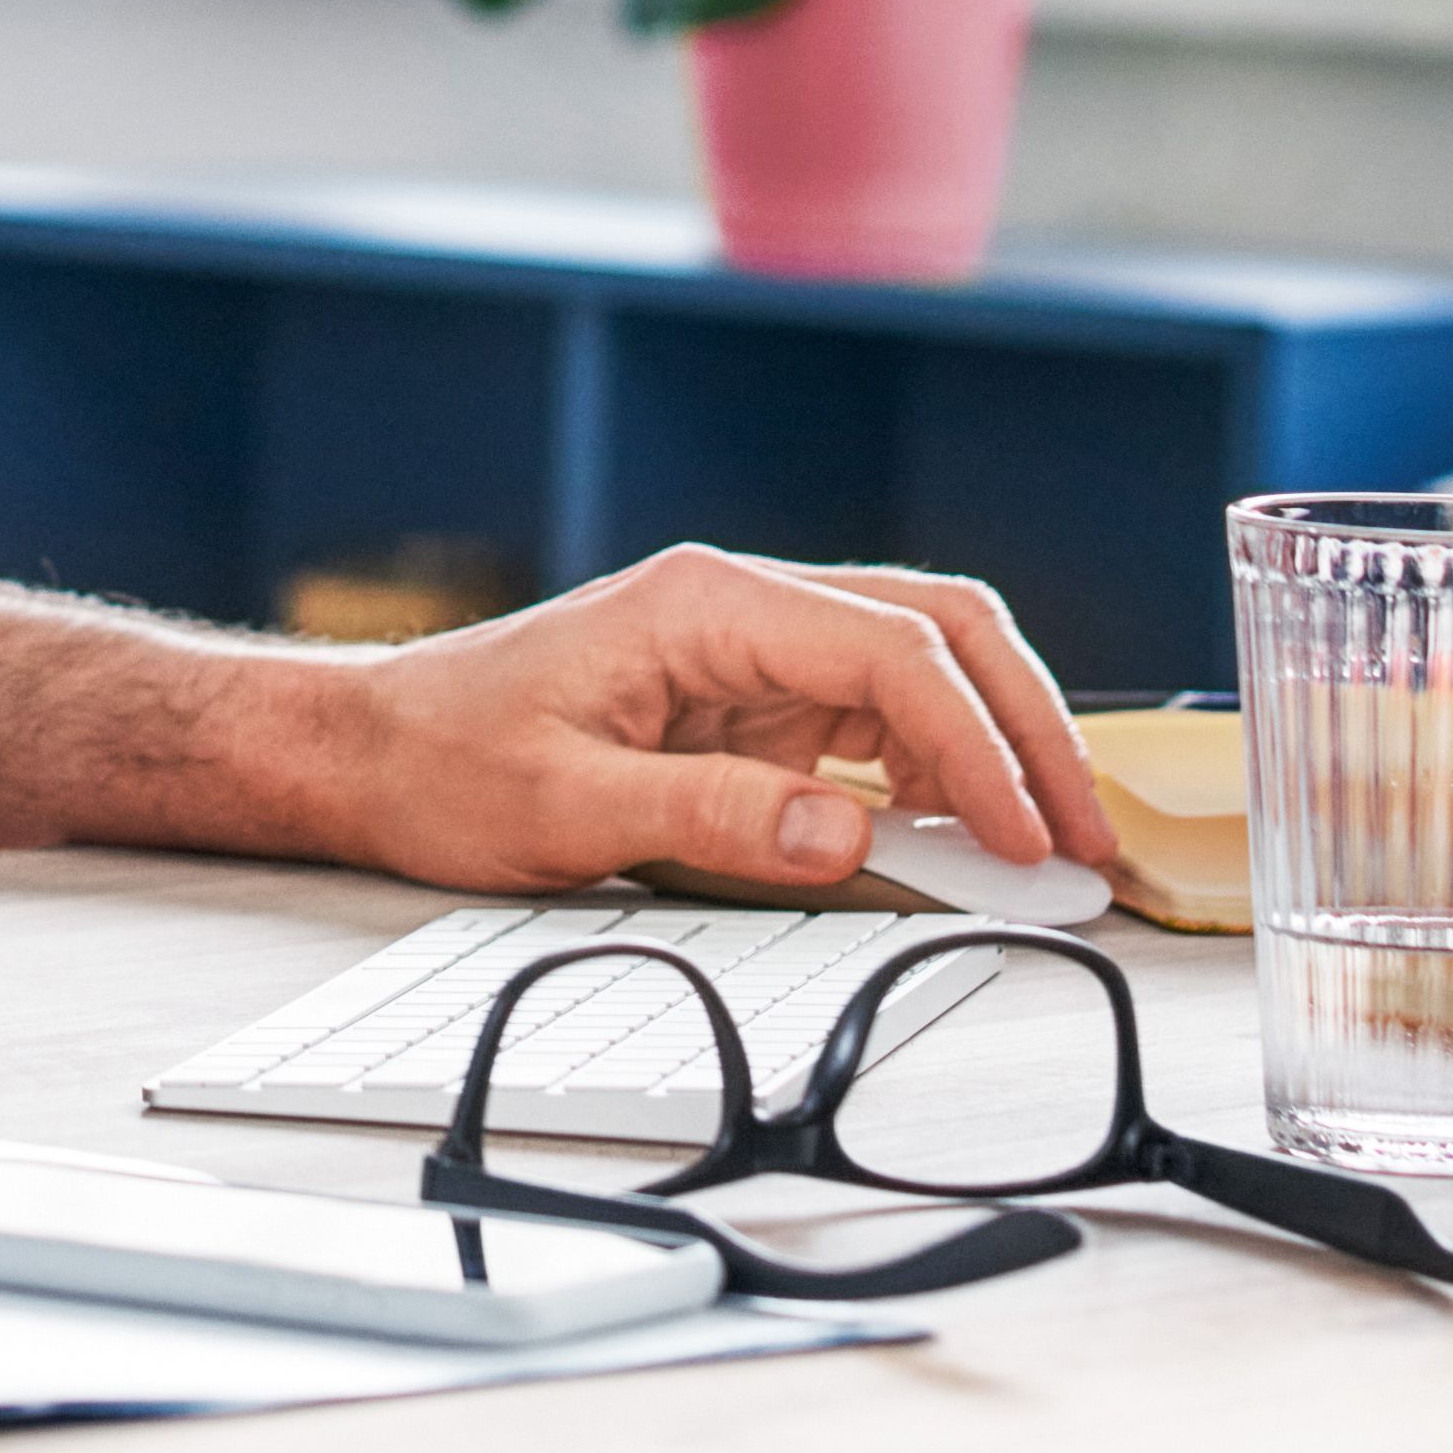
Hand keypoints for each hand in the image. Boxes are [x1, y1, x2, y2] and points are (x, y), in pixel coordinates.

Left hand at [286, 547, 1109, 899]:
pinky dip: (933, 776)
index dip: (980, 748)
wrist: (369, 750)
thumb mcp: (568, 808)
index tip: (1028, 837)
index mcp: (708, 604)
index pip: (894, 653)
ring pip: (921, 670)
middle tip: (1084, 836)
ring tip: (1046, 849)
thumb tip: (848, 836)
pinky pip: (872, 723)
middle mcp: (744, 608)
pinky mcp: (748, 703)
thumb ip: (712, 821)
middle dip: (1025, 727)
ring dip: (992, 749)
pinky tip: (960, 843)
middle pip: (938, 633)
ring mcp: (752, 652)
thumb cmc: (445, 762)